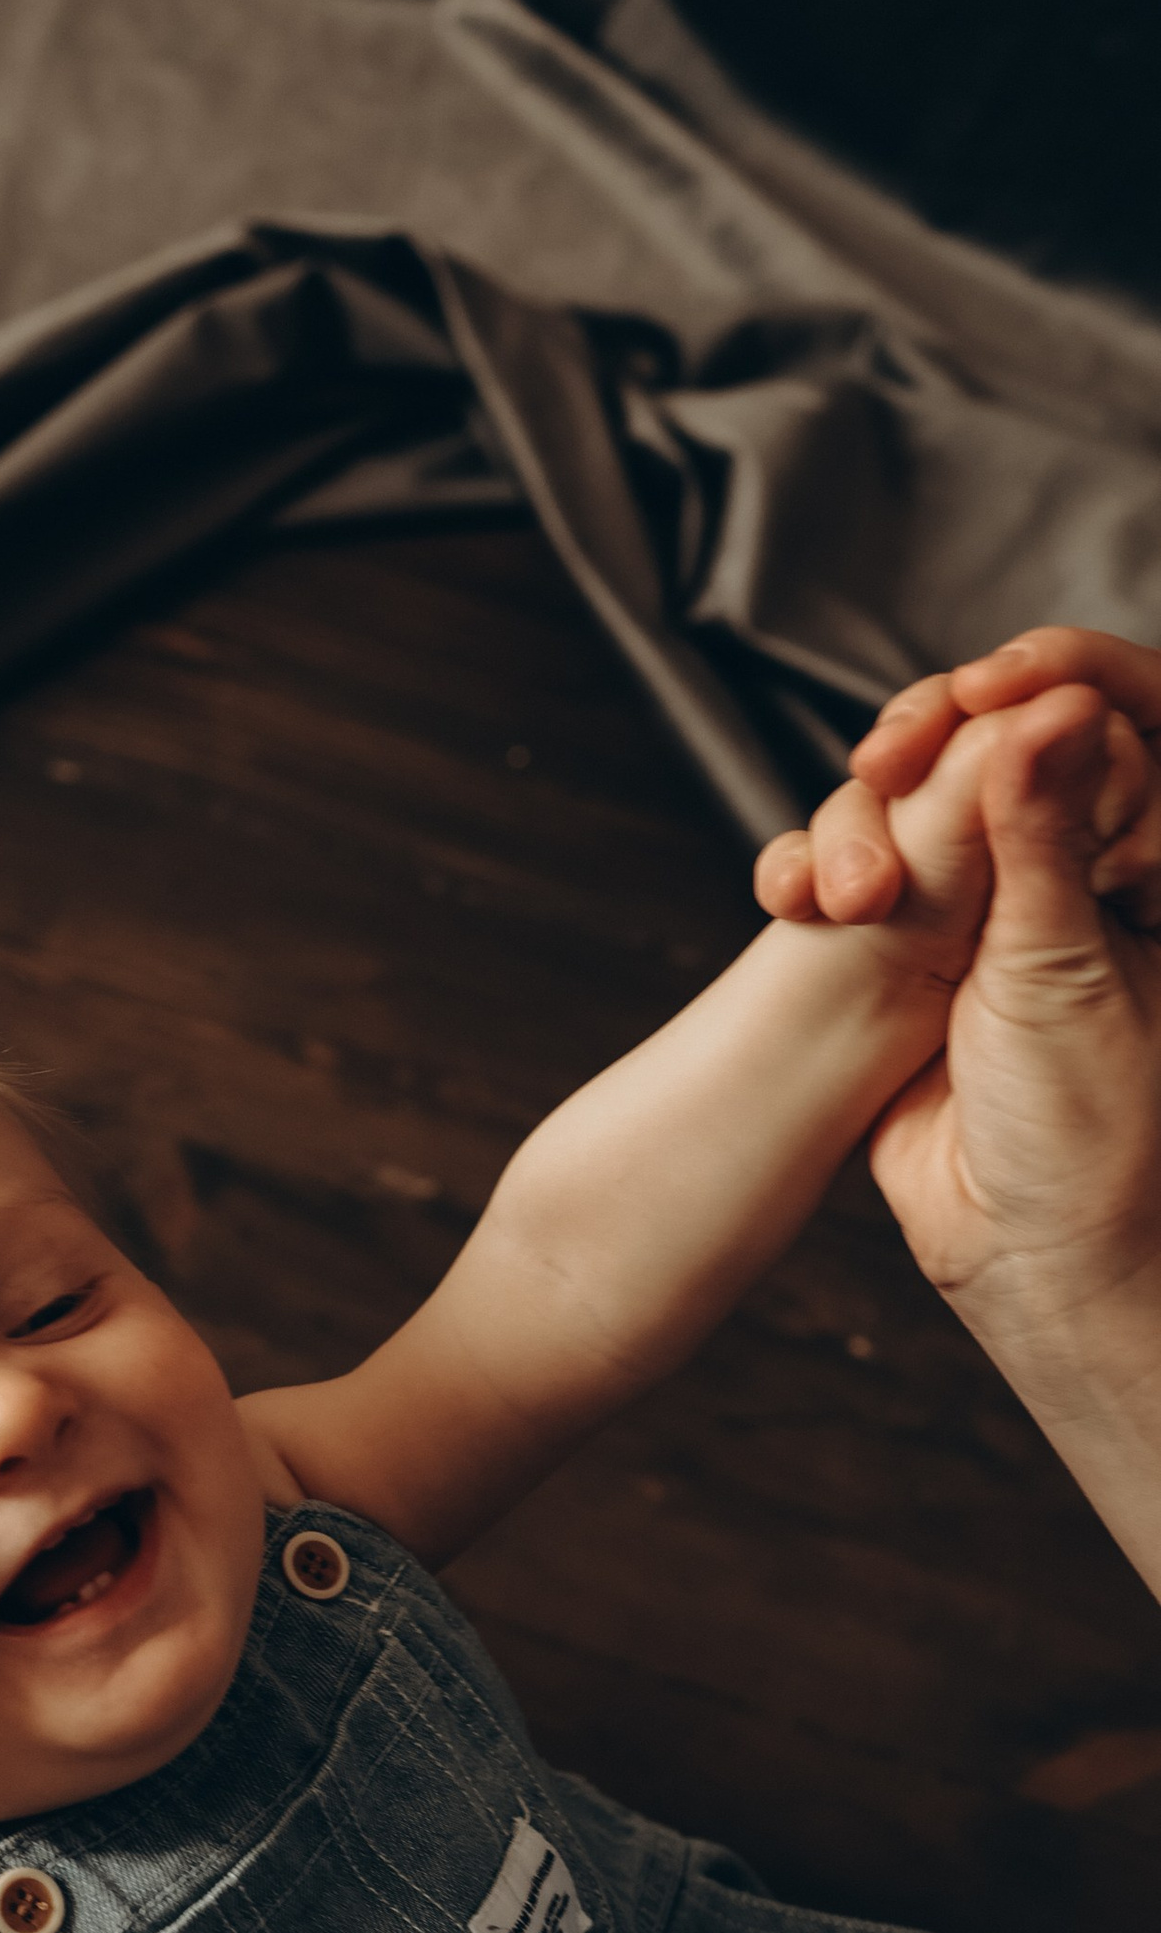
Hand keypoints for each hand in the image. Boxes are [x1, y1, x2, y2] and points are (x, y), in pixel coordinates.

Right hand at [860, 693, 1160, 1318]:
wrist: (1022, 1255)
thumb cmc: (1090, 1133)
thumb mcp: (1060, 971)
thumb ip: (1044, 836)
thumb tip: (1044, 713)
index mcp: (1156, 855)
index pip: (1127, 712)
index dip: (1060, 678)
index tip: (991, 687)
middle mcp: (1086, 863)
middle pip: (1012, 735)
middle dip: (944, 731)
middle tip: (899, 752)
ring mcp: (998, 903)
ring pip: (929, 797)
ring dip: (874, 806)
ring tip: (854, 854)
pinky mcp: (920, 948)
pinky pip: (872, 868)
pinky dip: (824, 867)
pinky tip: (806, 895)